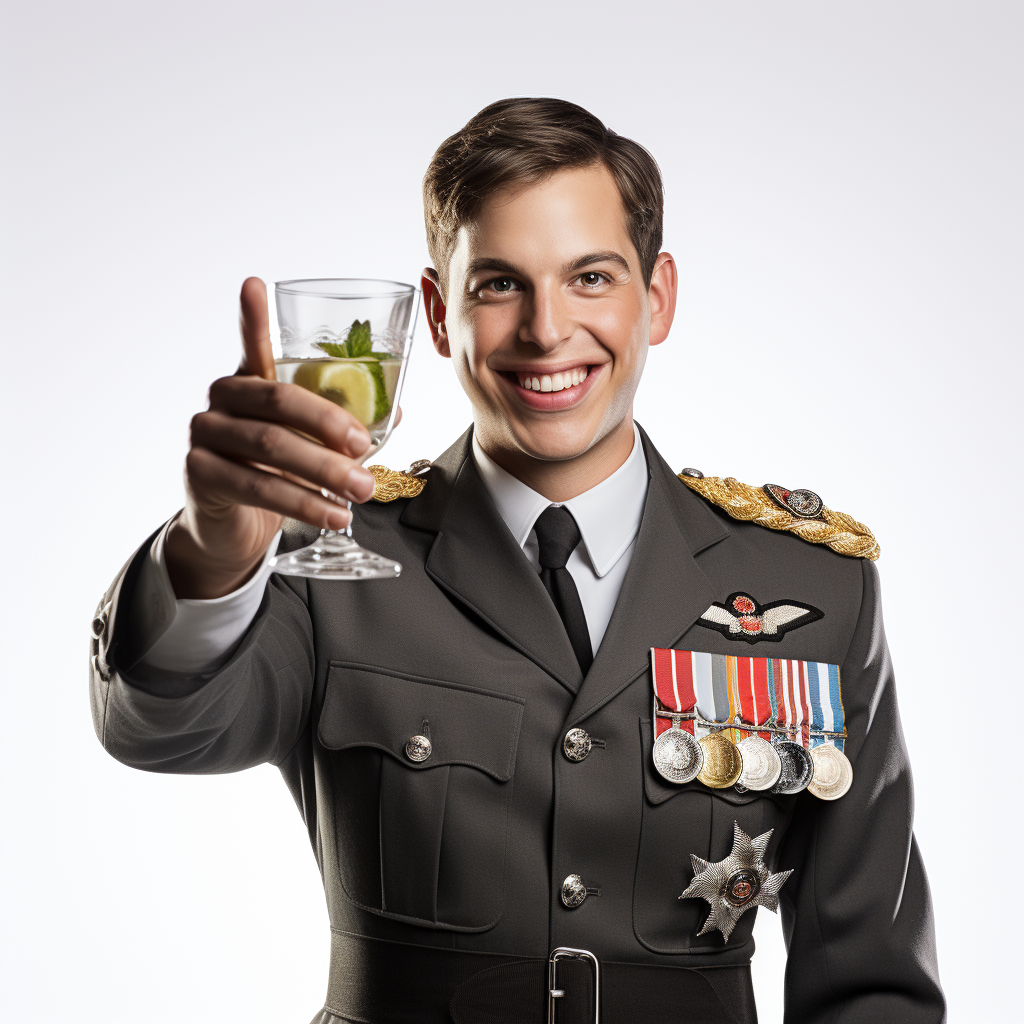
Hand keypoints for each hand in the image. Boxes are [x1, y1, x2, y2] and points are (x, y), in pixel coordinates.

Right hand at [164, 277, 378, 598]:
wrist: (235, 526)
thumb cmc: (278, 474)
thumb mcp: (312, 444)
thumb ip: (343, 424)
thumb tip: (392, 410)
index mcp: (251, 380)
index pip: (252, 342)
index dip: (252, 315)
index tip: (255, 285)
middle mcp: (222, 398)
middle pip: (278, 399)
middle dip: (329, 424)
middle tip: (365, 447)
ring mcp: (205, 433)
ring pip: (272, 445)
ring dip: (326, 471)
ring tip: (362, 492)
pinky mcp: (200, 473)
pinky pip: (260, 487)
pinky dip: (306, 503)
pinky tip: (334, 515)